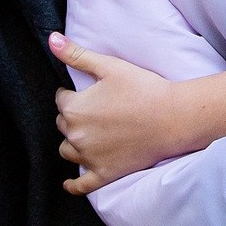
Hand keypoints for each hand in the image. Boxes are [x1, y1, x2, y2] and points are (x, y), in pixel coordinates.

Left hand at [51, 33, 197, 193]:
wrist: (173, 117)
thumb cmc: (143, 89)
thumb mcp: (109, 66)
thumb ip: (77, 55)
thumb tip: (52, 40)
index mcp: (74, 109)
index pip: (61, 100)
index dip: (72, 94)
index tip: (86, 92)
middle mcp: (76, 135)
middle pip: (63, 125)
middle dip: (73, 117)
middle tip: (94, 111)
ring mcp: (89, 157)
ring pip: (68, 151)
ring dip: (73, 143)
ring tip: (88, 135)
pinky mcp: (104, 173)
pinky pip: (81, 185)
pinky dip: (73, 184)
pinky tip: (69, 183)